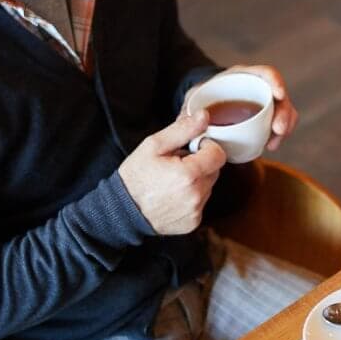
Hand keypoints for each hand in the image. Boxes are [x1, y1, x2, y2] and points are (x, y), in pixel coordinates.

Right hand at [118, 109, 227, 234]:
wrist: (121, 211)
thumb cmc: (135, 177)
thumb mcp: (153, 145)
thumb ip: (183, 129)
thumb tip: (205, 116)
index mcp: (188, 175)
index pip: (218, 154)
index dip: (206, 147)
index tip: (192, 148)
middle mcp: (196, 196)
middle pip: (214, 170)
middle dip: (200, 164)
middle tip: (177, 164)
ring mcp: (195, 211)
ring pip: (208, 187)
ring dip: (197, 181)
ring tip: (172, 181)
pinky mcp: (193, 222)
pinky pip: (201, 203)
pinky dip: (192, 197)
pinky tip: (173, 195)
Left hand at [185, 65, 299, 150]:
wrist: (198, 111)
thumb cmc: (195, 104)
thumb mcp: (190, 104)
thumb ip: (189, 115)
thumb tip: (194, 121)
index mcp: (240, 77)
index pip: (264, 73)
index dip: (275, 82)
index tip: (279, 95)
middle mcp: (255, 88)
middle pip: (279, 95)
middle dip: (283, 112)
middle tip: (278, 129)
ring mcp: (262, 104)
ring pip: (283, 111)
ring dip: (284, 126)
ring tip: (273, 144)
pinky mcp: (264, 119)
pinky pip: (278, 125)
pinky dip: (277, 136)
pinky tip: (270, 147)